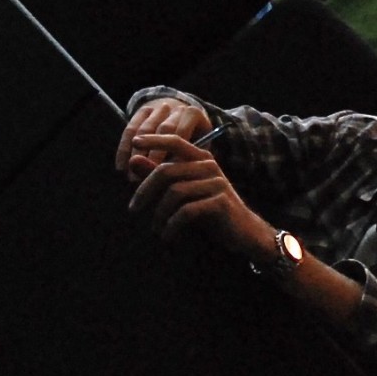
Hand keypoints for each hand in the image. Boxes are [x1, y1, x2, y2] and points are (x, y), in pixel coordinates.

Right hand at [116, 98, 209, 177]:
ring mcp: (158, 108)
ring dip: (137, 154)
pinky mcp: (142, 111)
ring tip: (132, 177)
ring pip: (145, 129)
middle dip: (153, 156)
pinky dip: (124, 148)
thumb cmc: (192, 151)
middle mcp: (176, 107)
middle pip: (164, 129)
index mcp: (194, 115)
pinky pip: (130, 129)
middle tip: (146, 179)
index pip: (182, 133)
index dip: (172, 155)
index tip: (163, 176)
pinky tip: (121, 167)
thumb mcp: (196, 154)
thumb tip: (171, 180)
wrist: (181, 127)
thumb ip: (186, 163)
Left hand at [126, 134, 270, 256]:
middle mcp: (210, 166)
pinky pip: (187, 211)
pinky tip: (167, 236)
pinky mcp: (220, 202)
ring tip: (155, 228)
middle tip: (133, 208)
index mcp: (202, 158)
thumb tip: (133, 160)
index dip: (155, 140)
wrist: (244, 231)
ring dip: (159, 213)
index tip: (134, 142)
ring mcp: (216, 183)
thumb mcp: (184, 191)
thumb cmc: (211, 210)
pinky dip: (172, 225)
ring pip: (175, 192)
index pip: (176, 142)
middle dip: (145, 190)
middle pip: (167, 171)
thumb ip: (159, 175)